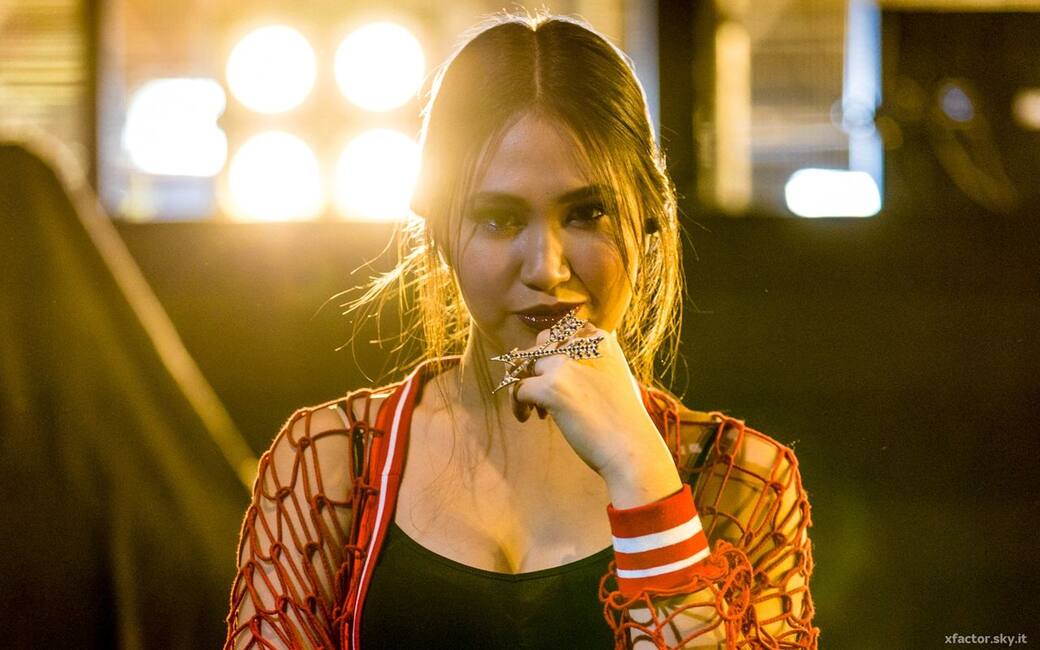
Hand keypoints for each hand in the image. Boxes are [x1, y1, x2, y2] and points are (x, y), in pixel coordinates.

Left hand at [511, 324, 681, 507]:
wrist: (632, 448)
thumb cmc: (624, 419)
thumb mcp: (615, 375)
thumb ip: (592, 360)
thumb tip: (557, 359)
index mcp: (600, 340)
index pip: (561, 333)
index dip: (552, 353)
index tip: (554, 375)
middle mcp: (581, 346)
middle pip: (540, 345)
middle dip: (534, 365)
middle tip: (538, 390)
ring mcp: (565, 366)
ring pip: (525, 365)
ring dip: (524, 384)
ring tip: (535, 408)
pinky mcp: (552, 389)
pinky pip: (518, 389)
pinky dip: (517, 404)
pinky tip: (526, 417)